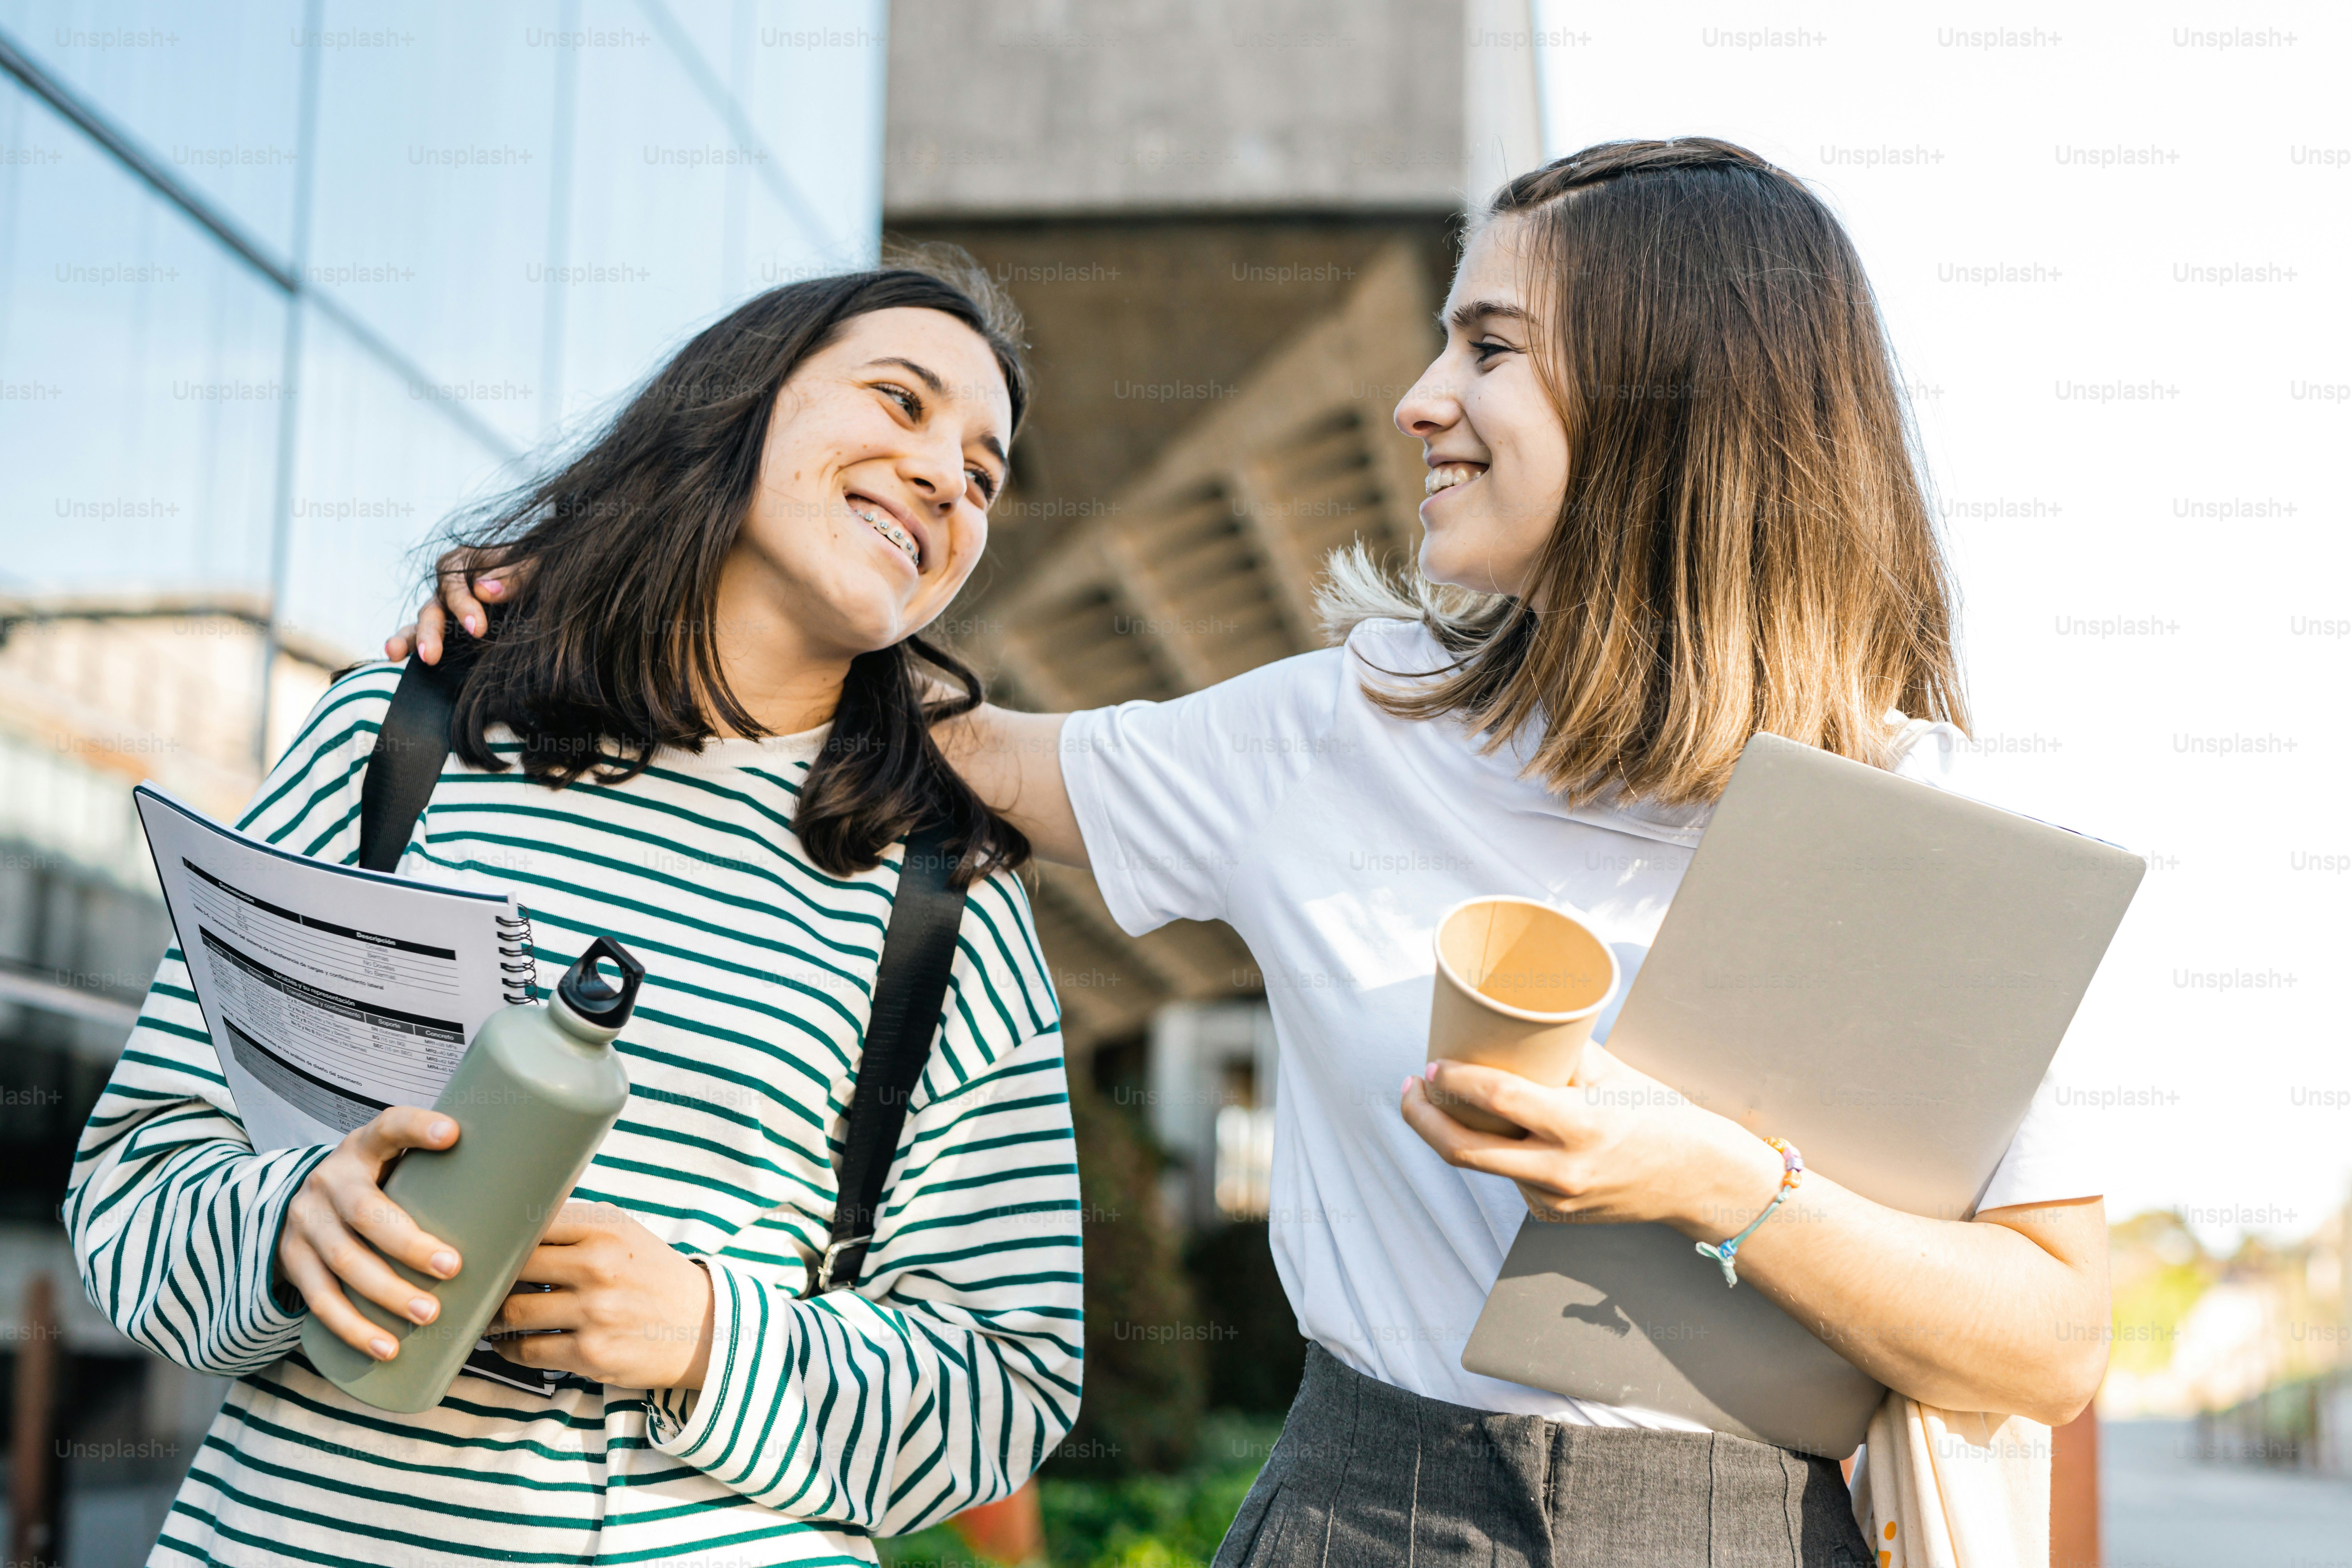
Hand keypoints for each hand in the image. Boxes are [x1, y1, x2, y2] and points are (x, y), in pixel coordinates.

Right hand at [276, 1107, 462, 1359]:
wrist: (299, 1202)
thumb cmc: (379, 1186)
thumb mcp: (399, 1166)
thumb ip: (446, 1174)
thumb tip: (541, 1191)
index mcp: (364, 1146)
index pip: (389, 1126)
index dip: (417, 1128)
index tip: (453, 1134)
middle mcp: (330, 1179)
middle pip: (365, 1211)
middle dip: (410, 1244)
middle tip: (453, 1268)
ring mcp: (306, 1222)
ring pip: (343, 1260)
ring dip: (386, 1293)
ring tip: (428, 1315)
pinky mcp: (292, 1261)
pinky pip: (320, 1299)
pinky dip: (353, 1327)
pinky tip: (385, 1348)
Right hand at [384, 546, 525, 663]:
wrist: (537, 582)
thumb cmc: (533, 569)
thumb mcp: (532, 565)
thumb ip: (513, 576)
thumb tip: (484, 590)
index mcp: (461, 564)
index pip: (454, 585)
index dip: (463, 607)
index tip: (477, 628)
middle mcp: (447, 587)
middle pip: (433, 608)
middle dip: (431, 632)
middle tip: (431, 655)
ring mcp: (445, 610)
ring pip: (422, 624)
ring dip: (409, 640)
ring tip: (393, 653)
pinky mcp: (449, 631)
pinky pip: (424, 638)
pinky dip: (410, 646)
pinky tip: (395, 658)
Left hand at [485, 1201, 714, 1389]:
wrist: (704, 1328)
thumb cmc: (653, 1276)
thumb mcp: (625, 1234)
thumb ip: (576, 1225)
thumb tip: (513, 1226)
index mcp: (605, 1229)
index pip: (531, 1224)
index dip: (502, 1237)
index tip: (486, 1245)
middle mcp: (598, 1267)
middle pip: (513, 1268)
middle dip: (491, 1279)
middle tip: (477, 1284)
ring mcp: (594, 1313)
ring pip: (513, 1314)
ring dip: (493, 1319)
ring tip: (489, 1316)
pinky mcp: (591, 1354)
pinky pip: (528, 1352)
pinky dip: (509, 1350)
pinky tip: (508, 1344)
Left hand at [1400, 1045, 1784, 1239]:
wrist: (1696, 1178)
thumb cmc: (1658, 1115)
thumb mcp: (1612, 1074)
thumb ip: (1561, 1055)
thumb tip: (1511, 1026)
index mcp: (1579, 1126)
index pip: (1497, 1100)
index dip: (1454, 1081)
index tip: (1432, 1064)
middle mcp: (1561, 1170)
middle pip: (1463, 1150)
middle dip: (1423, 1118)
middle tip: (1410, 1089)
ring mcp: (1554, 1200)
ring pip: (1483, 1165)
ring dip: (1452, 1134)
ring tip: (1438, 1101)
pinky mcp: (1553, 1214)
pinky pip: (1510, 1179)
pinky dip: (1497, 1152)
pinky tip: (1498, 1132)